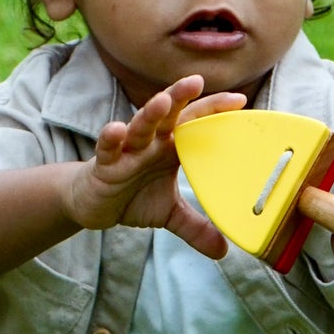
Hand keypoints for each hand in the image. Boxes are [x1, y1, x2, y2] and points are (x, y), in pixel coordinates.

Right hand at [64, 76, 244, 257]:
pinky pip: (107, 149)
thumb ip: (196, 228)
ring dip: (150, 114)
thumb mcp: (169, 215)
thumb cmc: (133, 198)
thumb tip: (224, 252)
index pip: (195, 124)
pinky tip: (115, 130)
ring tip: (162, 102)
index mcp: (170, 148)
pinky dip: (110, 139)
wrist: (94, 206)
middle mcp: (150, 143)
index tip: (240, 100)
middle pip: (168, 115)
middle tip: (197, 81)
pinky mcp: (104, 164)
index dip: (214, 111)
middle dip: (181, 97)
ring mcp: (127, 151)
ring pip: (139, 126)